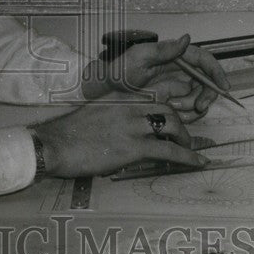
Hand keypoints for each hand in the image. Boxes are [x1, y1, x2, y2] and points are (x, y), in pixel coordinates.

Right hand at [32, 84, 211, 178]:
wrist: (55, 144)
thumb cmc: (71, 132)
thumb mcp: (96, 111)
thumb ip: (116, 112)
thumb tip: (127, 124)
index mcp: (121, 95)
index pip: (157, 91)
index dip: (176, 99)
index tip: (185, 107)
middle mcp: (131, 105)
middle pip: (169, 108)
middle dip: (182, 124)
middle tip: (184, 136)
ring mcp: (134, 125)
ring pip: (173, 126)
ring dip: (186, 140)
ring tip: (189, 149)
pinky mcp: (135, 147)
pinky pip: (170, 150)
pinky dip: (188, 157)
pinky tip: (197, 162)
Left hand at [81, 35, 230, 117]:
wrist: (103, 91)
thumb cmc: (118, 70)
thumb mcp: (139, 57)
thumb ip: (164, 50)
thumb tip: (186, 38)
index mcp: (174, 55)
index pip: (204, 60)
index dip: (217, 72)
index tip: (224, 87)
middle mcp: (177, 70)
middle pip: (206, 82)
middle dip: (207, 95)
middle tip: (199, 107)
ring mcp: (174, 85)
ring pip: (197, 97)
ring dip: (192, 105)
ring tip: (174, 108)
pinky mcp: (170, 100)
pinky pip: (186, 109)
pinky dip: (183, 113)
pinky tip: (171, 113)